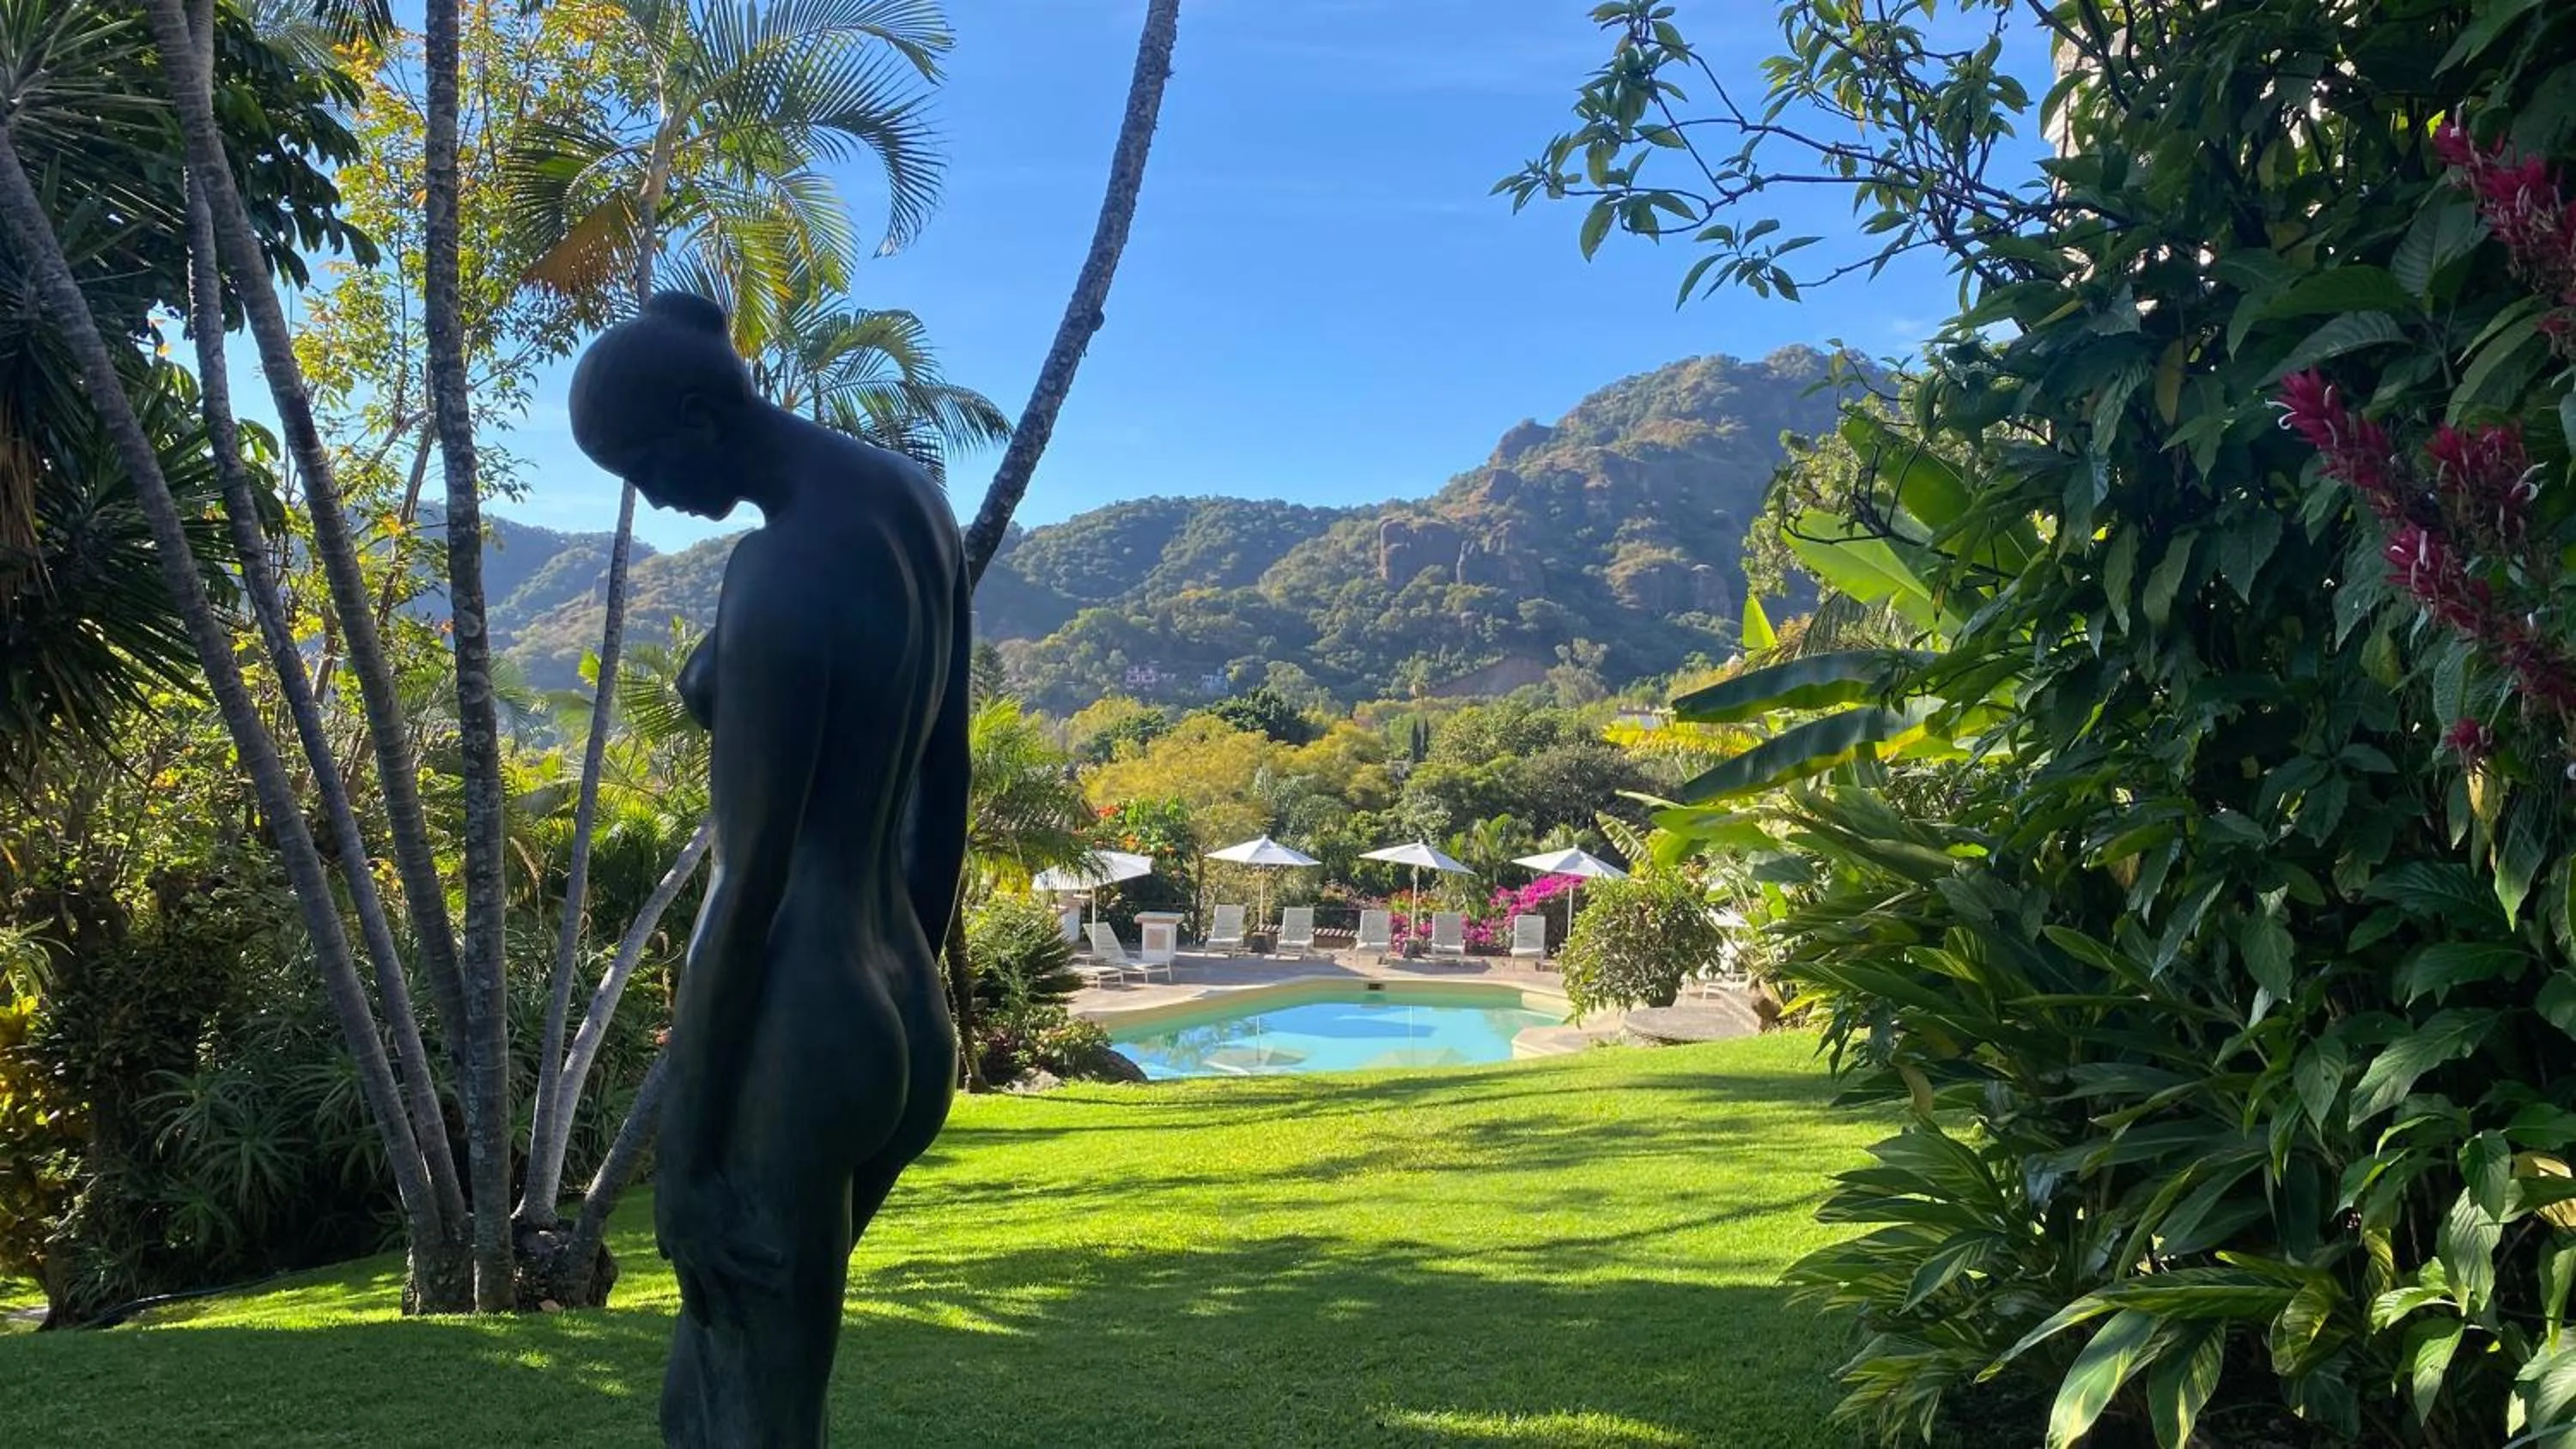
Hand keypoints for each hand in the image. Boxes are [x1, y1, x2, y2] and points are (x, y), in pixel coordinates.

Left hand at [655, 1168, 785, 1327]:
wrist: (681, 1176)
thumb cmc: (671, 1195)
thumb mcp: (663, 1225)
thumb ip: (665, 1243)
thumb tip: (663, 1255)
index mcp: (681, 1256)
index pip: (690, 1289)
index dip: (699, 1308)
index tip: (707, 1325)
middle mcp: (696, 1257)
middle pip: (713, 1290)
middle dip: (727, 1311)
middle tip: (740, 1329)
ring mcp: (711, 1246)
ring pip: (736, 1273)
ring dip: (757, 1284)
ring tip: (776, 1292)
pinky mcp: (725, 1231)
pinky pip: (748, 1247)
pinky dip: (764, 1254)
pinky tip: (781, 1260)